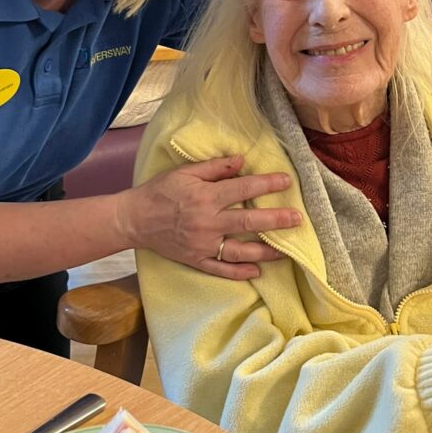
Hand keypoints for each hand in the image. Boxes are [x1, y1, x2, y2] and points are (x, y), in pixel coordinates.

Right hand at [122, 155, 300, 279]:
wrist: (134, 219)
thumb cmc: (160, 191)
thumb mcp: (184, 172)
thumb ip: (215, 167)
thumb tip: (242, 160)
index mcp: (205, 197)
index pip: (242, 189)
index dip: (266, 184)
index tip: (286, 181)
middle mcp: (207, 222)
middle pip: (248, 222)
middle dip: (276, 220)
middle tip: (297, 219)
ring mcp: (202, 244)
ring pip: (240, 251)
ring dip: (265, 251)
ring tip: (285, 251)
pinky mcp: (196, 260)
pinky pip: (220, 269)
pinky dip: (239, 272)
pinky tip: (256, 272)